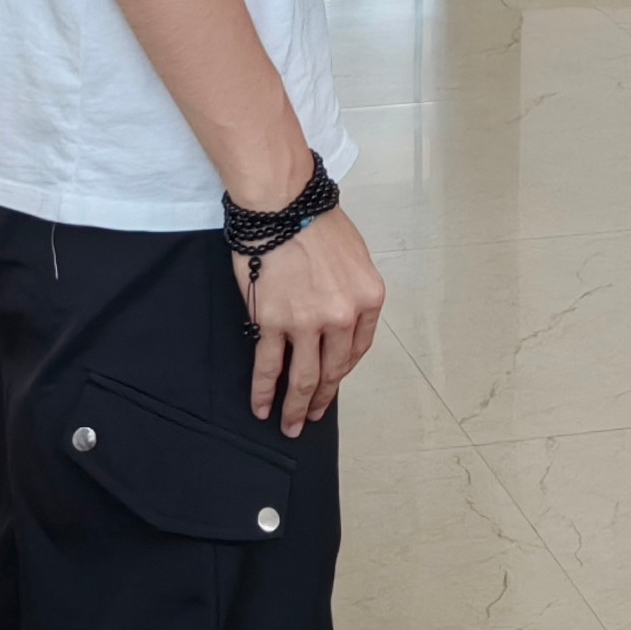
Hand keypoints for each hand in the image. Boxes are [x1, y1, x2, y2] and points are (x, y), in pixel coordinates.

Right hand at [240, 206, 386, 436]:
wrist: (283, 204)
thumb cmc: (317, 220)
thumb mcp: (355, 257)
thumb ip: (351, 294)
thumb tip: (338, 323)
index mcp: (368, 299)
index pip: (357, 349)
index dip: (341, 372)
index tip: (331, 385)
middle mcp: (342, 316)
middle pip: (332, 370)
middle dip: (321, 399)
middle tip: (312, 418)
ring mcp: (308, 322)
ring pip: (302, 377)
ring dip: (295, 407)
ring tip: (289, 425)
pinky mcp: (273, 322)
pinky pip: (268, 365)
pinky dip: (264, 390)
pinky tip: (261, 406)